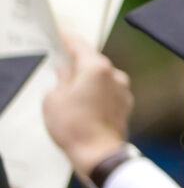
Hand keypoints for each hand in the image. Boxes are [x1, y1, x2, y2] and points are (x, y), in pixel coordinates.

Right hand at [43, 37, 133, 175]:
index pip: (80, 45)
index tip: (61, 34)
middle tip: (62, 65)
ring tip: (71, 94)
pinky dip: (97, 94)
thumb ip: (60, 79)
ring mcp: (123, 90)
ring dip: (88, 82)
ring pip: (102, 78)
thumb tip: (66, 72)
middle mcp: (115, 75)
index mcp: (96, 68)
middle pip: (93, 62)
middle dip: (77, 64)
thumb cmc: (74, 126)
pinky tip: (85, 106)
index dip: (67, 39)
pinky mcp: (126, 105)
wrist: (98, 153)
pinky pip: (108, 92)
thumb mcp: (54, 98)